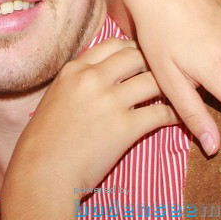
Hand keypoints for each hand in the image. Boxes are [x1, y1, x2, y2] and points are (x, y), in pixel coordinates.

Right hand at [1, 39, 178, 219]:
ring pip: (153, 80)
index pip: (112, 44)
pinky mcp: (126, 127)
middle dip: (152, 62)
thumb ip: (76, 83)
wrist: (41, 174)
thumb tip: (97, 77)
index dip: (130, 48)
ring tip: (179, 92)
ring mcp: (110, 101)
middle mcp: (93, 79)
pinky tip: (178, 118)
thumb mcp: (54, 98)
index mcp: (73, 70)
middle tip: (164, 72)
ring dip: (169, 86)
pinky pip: (161, 113)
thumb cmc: (42, 143)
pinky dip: (174, 114)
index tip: (140, 58)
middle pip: (136, 55)